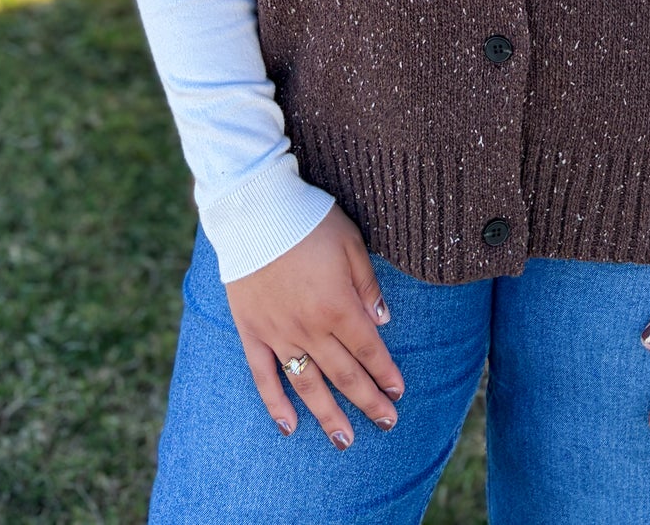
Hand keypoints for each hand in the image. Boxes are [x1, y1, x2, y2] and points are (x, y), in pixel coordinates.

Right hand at [224, 204, 404, 448]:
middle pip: (344, 375)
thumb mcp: (351, 243)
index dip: (385, 374)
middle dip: (367, 401)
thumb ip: (368, 285)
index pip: (369, 350)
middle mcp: (310, 328)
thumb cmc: (308, 220)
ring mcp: (278, 333)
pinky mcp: (251, 331)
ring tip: (344, 441)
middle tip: (386, 424)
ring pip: (307, 385)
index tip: (398, 393)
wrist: (253, 209)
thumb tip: (383, 321)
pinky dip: (275, 404)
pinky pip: (264, 376)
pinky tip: (288, 427)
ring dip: (328, 415)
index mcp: (338, 306)